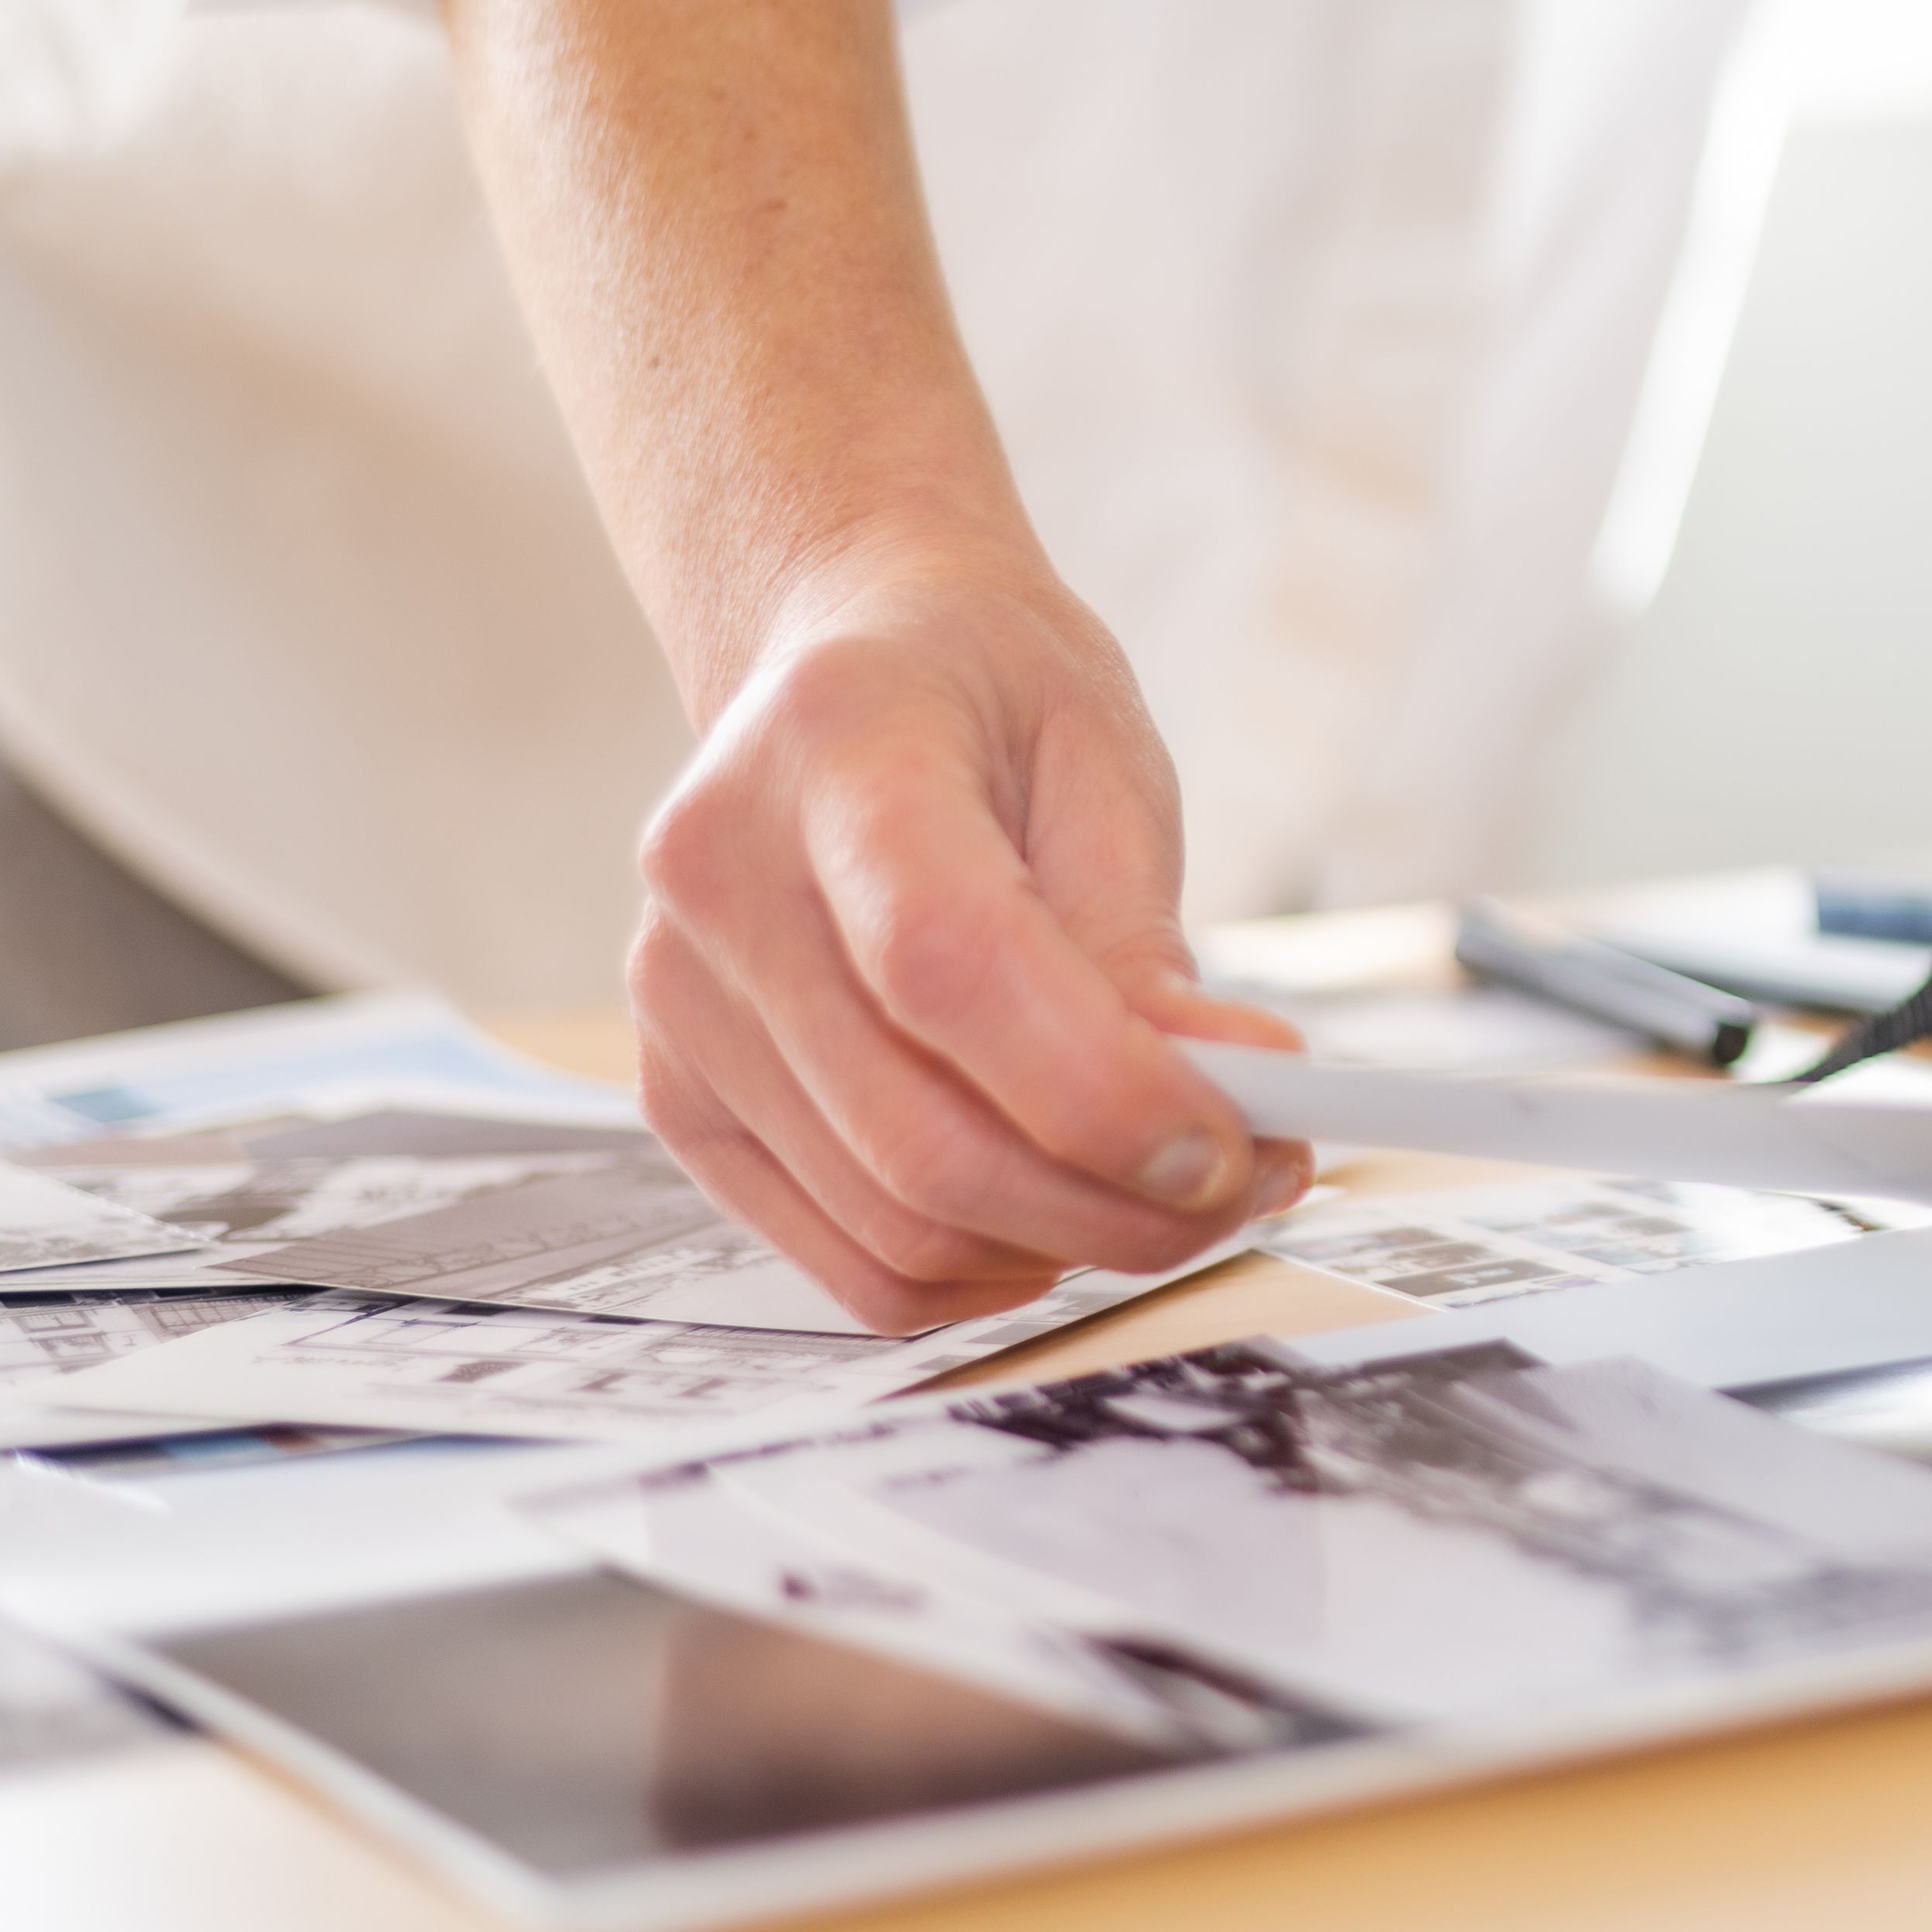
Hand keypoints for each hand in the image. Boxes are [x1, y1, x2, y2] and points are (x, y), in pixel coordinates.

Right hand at [628, 527, 1310, 1332]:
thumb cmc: (986, 694)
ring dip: (1067, 1245)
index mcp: (835, 749)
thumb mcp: (1101, 759)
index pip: (946, 963)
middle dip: (1116, 1202)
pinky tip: (1063, 1211)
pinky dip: (979, 1269)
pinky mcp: (683, 1096)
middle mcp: (721, 881)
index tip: (1240, 1141)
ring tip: (1176, 1190)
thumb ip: (1144, 938)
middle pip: (918, 1133)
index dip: (1100, 1088)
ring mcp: (680, 1003)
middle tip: (1251, 1180)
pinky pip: (845, 1257)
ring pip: (890, 1223)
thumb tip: (1231, 1094)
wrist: (845, 662)